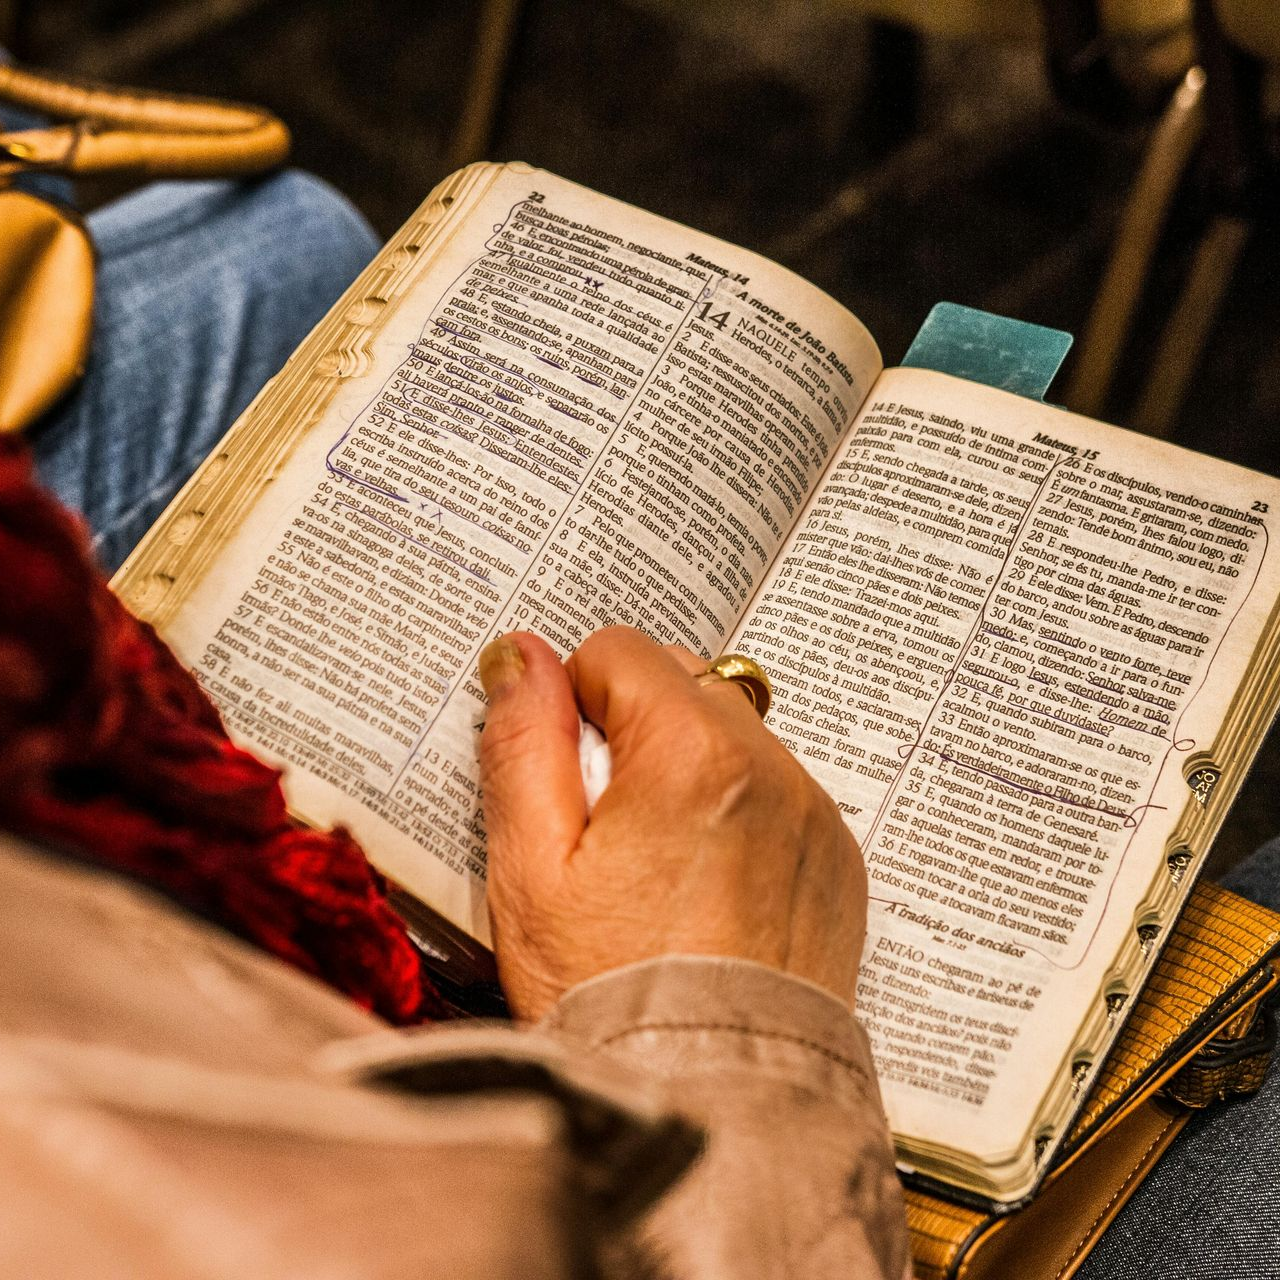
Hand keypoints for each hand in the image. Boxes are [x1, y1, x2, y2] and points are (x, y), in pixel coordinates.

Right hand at [478, 626, 866, 1020]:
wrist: (713, 1105)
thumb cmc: (607, 994)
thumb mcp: (531, 867)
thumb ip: (525, 741)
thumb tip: (520, 653)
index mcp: (692, 754)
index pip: (620, 651)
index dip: (575, 703)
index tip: (567, 777)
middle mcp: (771, 768)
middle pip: (682, 682)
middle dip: (633, 727)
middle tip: (605, 824)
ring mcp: (813, 814)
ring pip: (731, 734)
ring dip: (687, 767)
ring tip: (654, 864)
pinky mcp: (836, 860)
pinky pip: (777, 791)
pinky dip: (737, 811)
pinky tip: (704, 887)